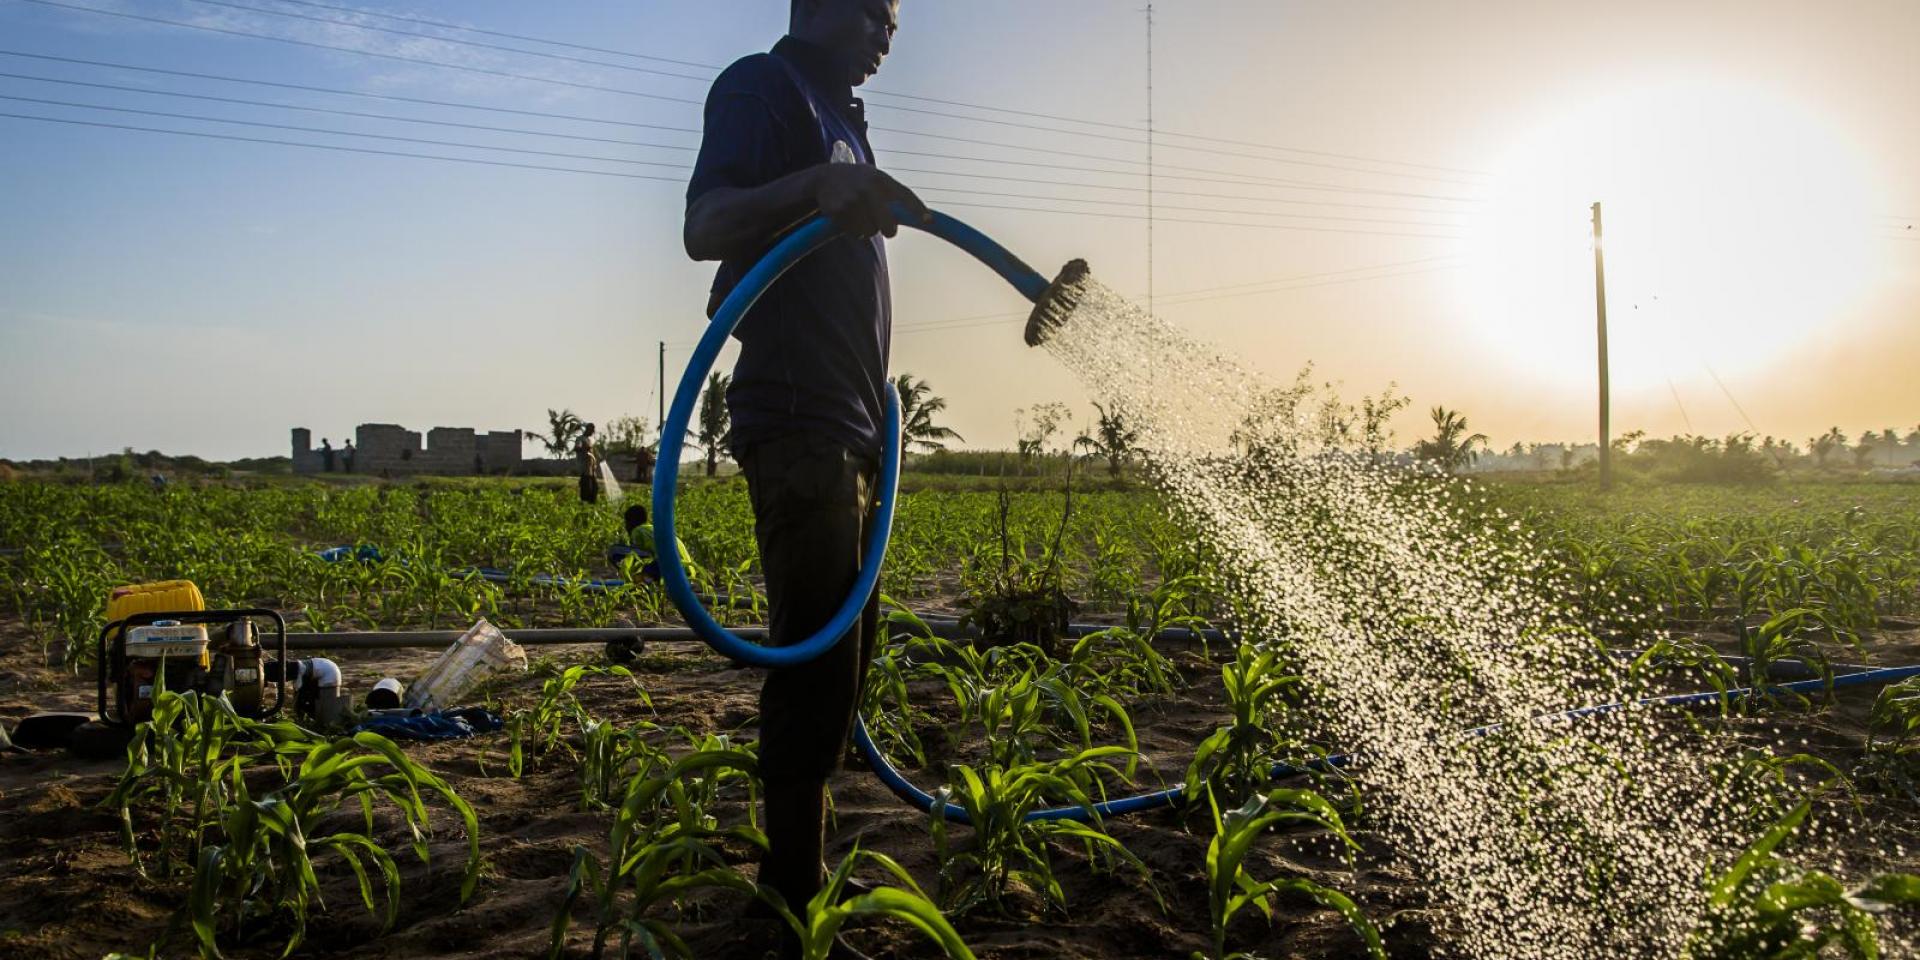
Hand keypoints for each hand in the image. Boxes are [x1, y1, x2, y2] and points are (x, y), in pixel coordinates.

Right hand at [810, 164, 930, 238]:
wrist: (824, 177)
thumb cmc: (858, 180)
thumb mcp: (875, 178)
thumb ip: (893, 193)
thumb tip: (919, 216)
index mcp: (880, 179)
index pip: (904, 194)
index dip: (916, 208)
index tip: (928, 220)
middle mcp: (867, 188)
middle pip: (888, 225)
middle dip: (889, 230)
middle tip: (888, 230)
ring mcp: (852, 200)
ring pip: (870, 231)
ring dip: (868, 229)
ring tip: (860, 214)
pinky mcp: (838, 211)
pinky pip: (855, 232)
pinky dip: (854, 229)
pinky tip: (848, 215)